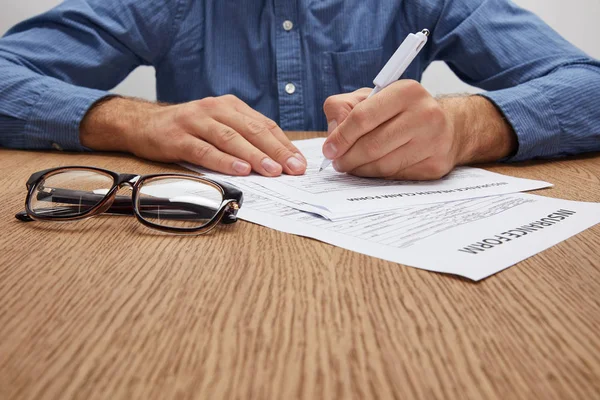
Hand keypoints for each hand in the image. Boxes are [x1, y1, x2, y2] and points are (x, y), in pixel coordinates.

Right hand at [81, 95, 306, 175]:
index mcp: (231, 106)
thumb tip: (277, 160)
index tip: (299, 163)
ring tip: (272, 171)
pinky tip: (240, 170)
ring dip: (254, 156)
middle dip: (276, 151)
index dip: (284, 145)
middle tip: (293, 169)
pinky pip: (205, 150)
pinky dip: (224, 161)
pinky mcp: (179, 137)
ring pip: (231, 139)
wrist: (144, 123)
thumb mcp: (219, 125)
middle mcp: (215, 109)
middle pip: (252, 130)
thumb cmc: (189, 129)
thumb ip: (244, 137)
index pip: (264, 125)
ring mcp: (196, 121)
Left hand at [322, 80, 516, 179]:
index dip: (341, 137)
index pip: (362, 117)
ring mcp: (434, 141)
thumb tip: (332, 133)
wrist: (448, 127)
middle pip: (372, 145)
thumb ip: (344, 107)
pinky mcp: (435, 165)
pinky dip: (378, 176)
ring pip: (383, 165)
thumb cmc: (402, 112)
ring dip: (360, 170)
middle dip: (348, 158)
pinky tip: (373, 170)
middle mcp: (425, 114)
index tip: (329, 150)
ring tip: (351, 167)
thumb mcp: (373, 97)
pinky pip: (396, 176)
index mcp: (406, 91)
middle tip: (337, 163)